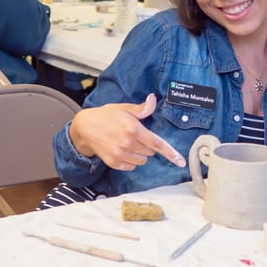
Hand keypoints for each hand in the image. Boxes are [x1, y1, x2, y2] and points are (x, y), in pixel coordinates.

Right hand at [69, 93, 185, 169]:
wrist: (85, 128)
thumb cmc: (106, 116)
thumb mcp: (124, 109)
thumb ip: (142, 109)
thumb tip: (153, 100)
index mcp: (134, 129)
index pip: (157, 144)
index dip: (171, 153)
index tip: (181, 161)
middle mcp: (128, 144)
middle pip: (150, 152)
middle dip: (148, 145)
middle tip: (136, 136)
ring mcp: (120, 155)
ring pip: (142, 161)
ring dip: (140, 154)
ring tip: (128, 143)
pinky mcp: (114, 163)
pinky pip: (131, 166)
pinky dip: (131, 160)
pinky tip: (122, 150)